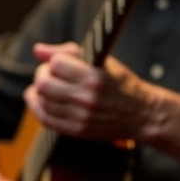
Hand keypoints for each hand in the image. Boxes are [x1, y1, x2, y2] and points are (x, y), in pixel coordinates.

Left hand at [25, 42, 156, 140]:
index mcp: (94, 77)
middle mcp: (87, 98)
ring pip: (42, 100)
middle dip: (43, 74)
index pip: (56, 63)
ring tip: (50, 86)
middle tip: (51, 74)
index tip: (60, 62)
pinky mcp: (78, 130)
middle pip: (44, 83)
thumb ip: (69, 51)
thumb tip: (37, 50)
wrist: (142, 114)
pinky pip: (45, 118)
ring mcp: (81, 117)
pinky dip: (38, 106)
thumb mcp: (102, 60)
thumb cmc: (120, 83)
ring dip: (40, 90)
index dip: (54, 60)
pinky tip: (41, 99)